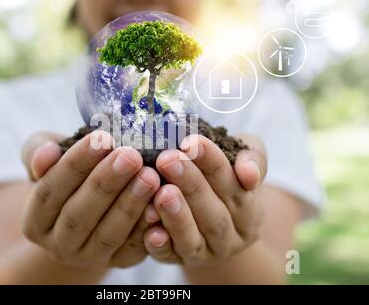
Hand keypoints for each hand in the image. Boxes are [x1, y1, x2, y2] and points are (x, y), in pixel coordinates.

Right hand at [20, 130, 159, 268]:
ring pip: (108, 234)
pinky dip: (146, 226)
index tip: (101, 138)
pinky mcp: (119, 262)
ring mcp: (89, 257)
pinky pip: (133, 248)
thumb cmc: (69, 176)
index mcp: (35, 220)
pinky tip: (159, 202)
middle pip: (79, 215)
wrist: (88, 209)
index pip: (51, 191)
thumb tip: (46, 153)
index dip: (76, 164)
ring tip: (150, 176)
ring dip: (130, 204)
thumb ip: (38, 152)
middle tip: (131, 156)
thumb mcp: (48, 159)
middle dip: (107, 183)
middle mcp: (58, 245)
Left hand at [143, 134, 266, 265]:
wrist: (209, 214)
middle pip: (213, 214)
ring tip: (161, 192)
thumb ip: (252, 159)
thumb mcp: (243, 159)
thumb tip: (249, 174)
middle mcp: (231, 237)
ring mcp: (205, 253)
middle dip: (190, 184)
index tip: (191, 141)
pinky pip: (169, 255)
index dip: (212, 163)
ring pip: (192, 238)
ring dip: (176, 215)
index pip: (234, 185)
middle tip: (167, 159)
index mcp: (250, 211)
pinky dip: (160, 244)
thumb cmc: (223, 177)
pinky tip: (150, 230)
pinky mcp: (178, 260)